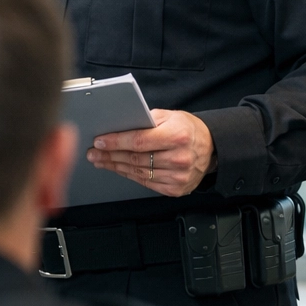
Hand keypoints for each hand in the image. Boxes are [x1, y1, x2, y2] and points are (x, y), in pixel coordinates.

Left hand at [89, 109, 215, 196]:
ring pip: (138, 173)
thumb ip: (147, 120)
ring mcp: (178, 176)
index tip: (100, 141)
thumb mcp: (170, 116)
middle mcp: (179, 158)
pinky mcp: (176, 189)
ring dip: (116, 167)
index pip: (139, 141)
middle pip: (136, 159)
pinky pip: (146, 183)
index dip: (116, 142)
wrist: (211, 148)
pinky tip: (119, 169)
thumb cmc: (188, 130)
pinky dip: (130, 176)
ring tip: (101, 161)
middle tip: (94, 153)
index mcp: (178, 136)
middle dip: (110, 156)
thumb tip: (120, 126)